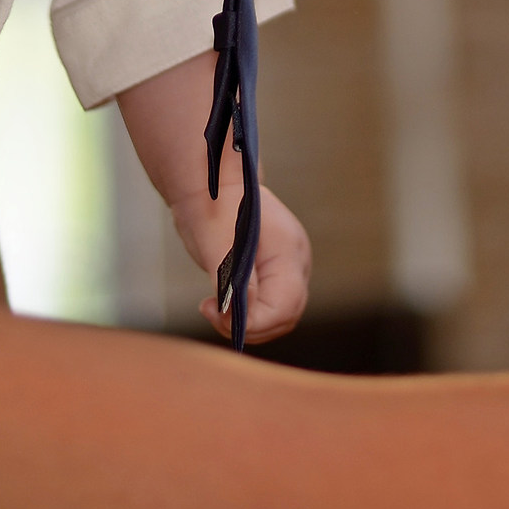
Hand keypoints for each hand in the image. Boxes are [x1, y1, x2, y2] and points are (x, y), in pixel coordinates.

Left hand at [170, 180, 311, 344]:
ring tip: (214, 309)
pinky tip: (222, 304)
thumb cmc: (212, 205)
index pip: (284, 306)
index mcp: (289, 250)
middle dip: (250, 326)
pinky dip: (248, 313)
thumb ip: (234, 280)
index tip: (215, 312)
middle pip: (286, 315)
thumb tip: (242, 315)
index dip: (253, 322)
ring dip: (248, 323)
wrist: (211, 182)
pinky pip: (270, 304)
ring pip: (279, 316)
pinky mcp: (277, 271)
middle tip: (211, 312)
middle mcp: (297, 261)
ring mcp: (290, 266)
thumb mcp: (217, 243)